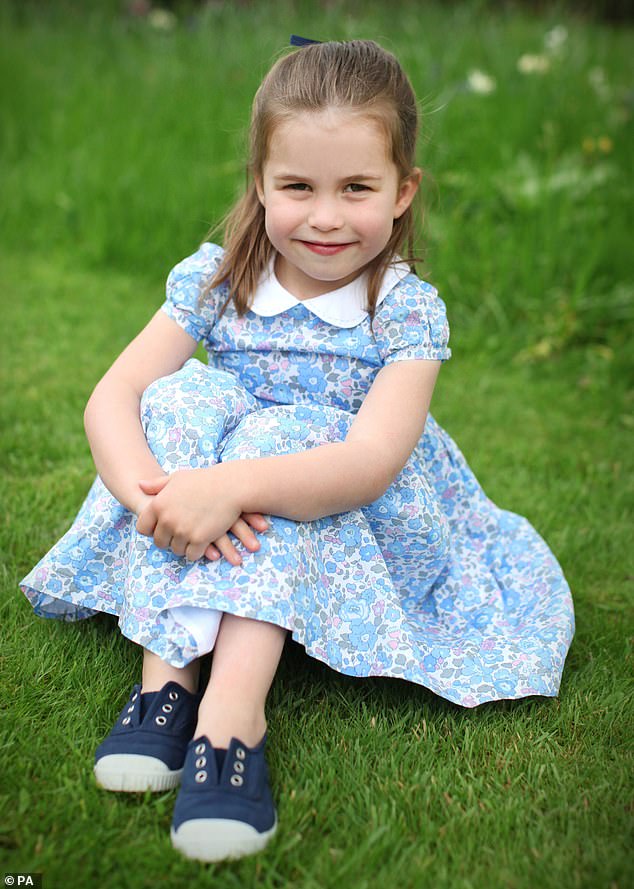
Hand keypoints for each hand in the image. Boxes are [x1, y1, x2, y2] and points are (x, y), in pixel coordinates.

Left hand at [135, 468, 267, 564]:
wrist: (231, 486)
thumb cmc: (205, 480)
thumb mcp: (177, 478)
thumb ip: (156, 484)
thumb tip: (139, 485)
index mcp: (158, 504)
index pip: (142, 528)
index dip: (152, 530)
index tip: (162, 528)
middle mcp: (167, 519)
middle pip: (159, 542)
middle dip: (169, 540)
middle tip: (180, 534)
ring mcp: (183, 531)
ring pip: (176, 550)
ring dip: (183, 546)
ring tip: (192, 538)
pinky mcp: (199, 539)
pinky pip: (191, 555)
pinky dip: (196, 552)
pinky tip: (202, 544)